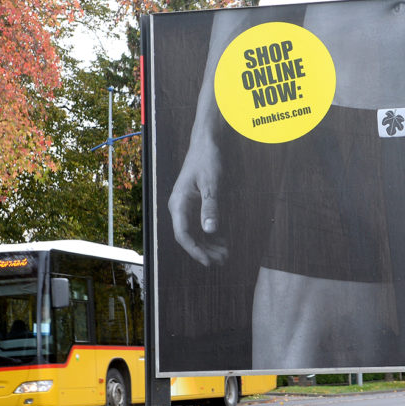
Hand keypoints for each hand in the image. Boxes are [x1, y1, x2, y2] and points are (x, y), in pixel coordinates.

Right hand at [168, 134, 229, 265]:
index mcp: (178, 204)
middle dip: (205, 251)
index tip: (208, 262)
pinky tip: (224, 241)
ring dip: (209, 245)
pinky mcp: (196, 204)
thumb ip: (211, 207)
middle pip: (190, 237)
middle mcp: (180, 207)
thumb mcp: (212, 184)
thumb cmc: (207, 160)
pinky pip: (201, 224)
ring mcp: (188, 207)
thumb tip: (209, 230)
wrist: (207, 143)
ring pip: (196, 233)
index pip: (183, 235)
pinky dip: (213, 235)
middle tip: (222, 261)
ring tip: (225, 255)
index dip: (195, 251)